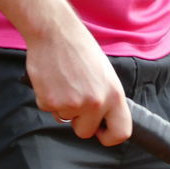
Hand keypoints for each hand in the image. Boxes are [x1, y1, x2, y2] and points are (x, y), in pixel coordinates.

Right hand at [25, 23, 131, 145]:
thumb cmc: (80, 49)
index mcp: (114, 95)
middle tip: (75, 97)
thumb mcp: (105, 74)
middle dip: (79, 121)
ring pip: (65, 120)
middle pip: (86, 132)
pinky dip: (48, 98)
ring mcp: (72, 104)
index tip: (101, 131)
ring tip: (64, 82)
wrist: (55, 32)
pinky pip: (49, 110)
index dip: (109, 136)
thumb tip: (103, 120)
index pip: (121, 132)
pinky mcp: (50, 102)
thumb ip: (106, 99)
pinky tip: (52, 80)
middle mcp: (95, 103)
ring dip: (63, 106)